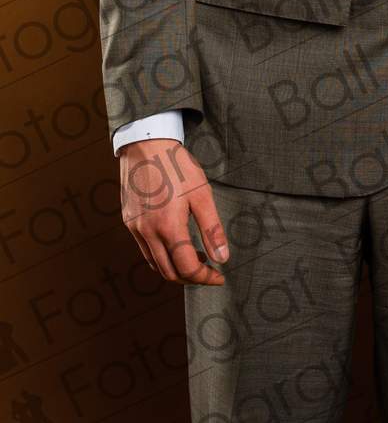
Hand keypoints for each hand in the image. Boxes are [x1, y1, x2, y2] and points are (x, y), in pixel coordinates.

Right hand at [119, 139, 227, 285]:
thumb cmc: (176, 165)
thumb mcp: (202, 193)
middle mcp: (148, 232)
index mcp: (168, 227)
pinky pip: (145, 250)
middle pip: (169, 273)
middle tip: (208, 270)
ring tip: (195, 257)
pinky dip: (161, 256)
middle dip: (191, 278)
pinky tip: (175, 243)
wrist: (146, 144)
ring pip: (155, 264)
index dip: (205, 278)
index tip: (218, 276)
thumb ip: (212, 229)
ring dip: (176, 268)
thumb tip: (222, 258)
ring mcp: (136, 229)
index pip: (187, 268)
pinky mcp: (129, 222)